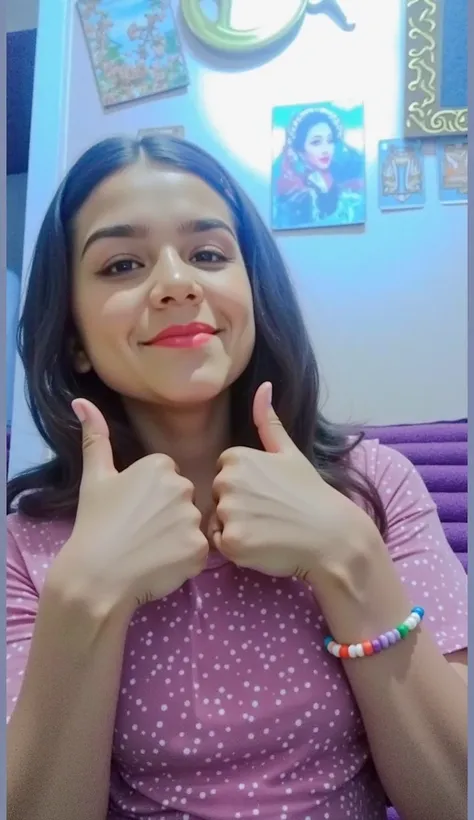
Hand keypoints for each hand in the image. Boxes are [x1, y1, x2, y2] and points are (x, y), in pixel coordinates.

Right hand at [51, 399, 208, 615]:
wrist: (96, 576)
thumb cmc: (95, 524)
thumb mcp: (95, 477)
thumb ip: (95, 438)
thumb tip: (80, 401)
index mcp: (160, 465)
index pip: (169, 477)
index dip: (152, 498)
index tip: (134, 512)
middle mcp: (181, 486)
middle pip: (184, 500)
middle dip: (169, 516)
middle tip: (141, 532)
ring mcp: (193, 518)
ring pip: (193, 526)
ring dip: (177, 538)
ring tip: (149, 550)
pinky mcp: (200, 548)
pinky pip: (200, 552)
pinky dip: (185, 561)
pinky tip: (161, 564)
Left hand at [211, 383, 370, 582]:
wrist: (331, 535)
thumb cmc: (310, 493)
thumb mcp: (289, 452)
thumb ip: (268, 422)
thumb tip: (263, 385)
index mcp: (236, 457)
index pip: (223, 474)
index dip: (244, 487)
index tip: (267, 493)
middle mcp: (228, 481)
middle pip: (217, 498)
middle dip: (236, 507)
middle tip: (269, 512)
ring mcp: (229, 512)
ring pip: (217, 522)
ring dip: (236, 528)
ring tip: (267, 529)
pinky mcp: (232, 541)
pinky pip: (221, 545)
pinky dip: (238, 549)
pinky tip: (262, 544)